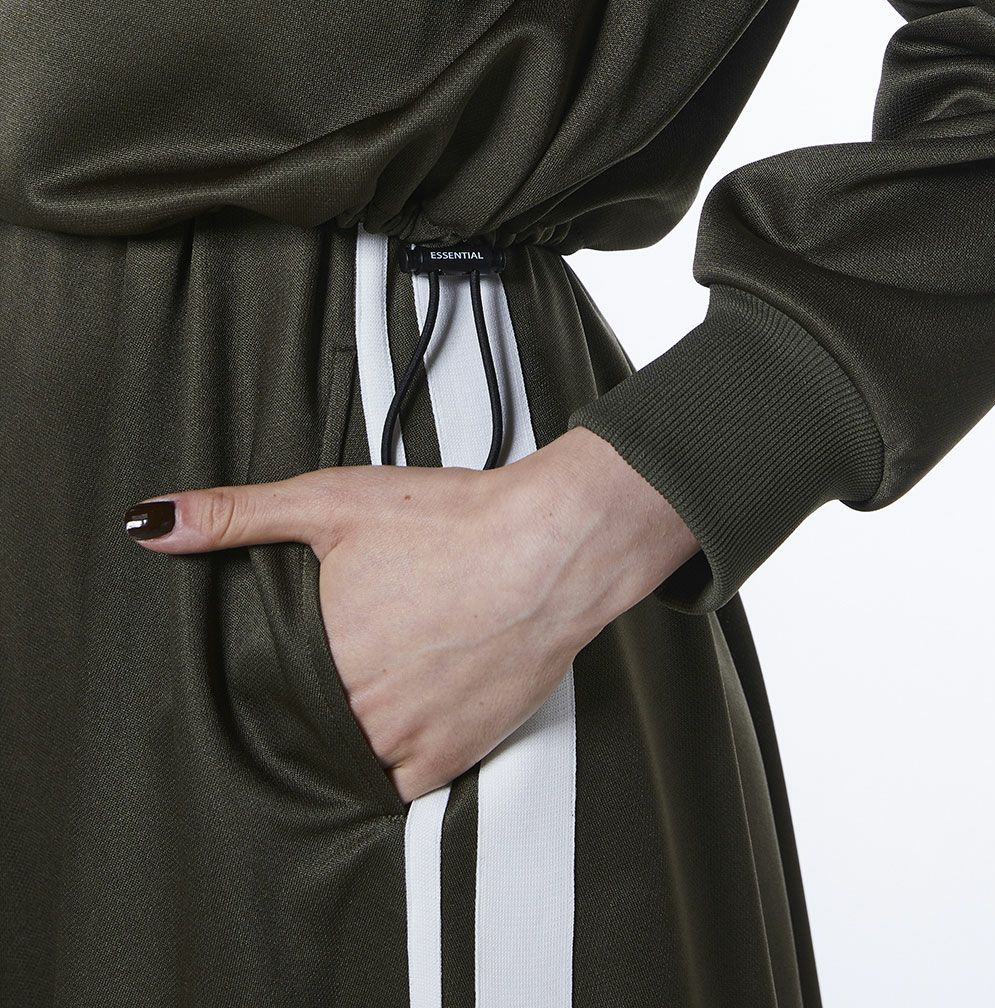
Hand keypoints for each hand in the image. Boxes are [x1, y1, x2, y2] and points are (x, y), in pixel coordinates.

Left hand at [123, 426, 699, 801]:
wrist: (549, 547)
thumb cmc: (452, 522)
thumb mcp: (332, 502)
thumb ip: (237, 515)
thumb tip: (152, 523)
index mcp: (318, 653)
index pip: (261, 684)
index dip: (274, 662)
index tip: (295, 644)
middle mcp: (356, 709)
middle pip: (305, 720)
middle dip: (315, 691)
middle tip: (346, 651)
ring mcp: (407, 739)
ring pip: (347, 756)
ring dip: (349, 727)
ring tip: (370, 681)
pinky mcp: (453, 755)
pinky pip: (398, 784)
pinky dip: (390, 759)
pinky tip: (398, 716)